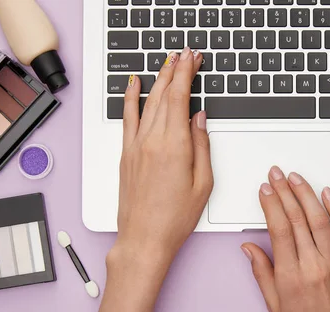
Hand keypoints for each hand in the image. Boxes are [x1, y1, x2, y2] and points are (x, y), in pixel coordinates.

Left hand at [108, 48, 212, 283]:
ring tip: (167, 62)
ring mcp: (136, 146)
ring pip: (147, 103)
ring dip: (157, 79)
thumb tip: (199, 119)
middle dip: (175, 70)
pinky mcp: (126, 154)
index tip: (193, 58)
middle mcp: (152, 141)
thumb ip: (201, 145)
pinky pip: (127, 118)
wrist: (144, 238)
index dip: (186, 74)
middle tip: (185, 55)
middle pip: (163, 95)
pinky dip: (130, 98)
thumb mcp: (203, 183)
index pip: (180, 98)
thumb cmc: (175, 218)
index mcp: (174, 147)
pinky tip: (133, 84)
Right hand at [242, 167, 329, 311]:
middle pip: (297, 218)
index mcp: (291, 276)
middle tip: (276, 174)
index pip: (278, 228)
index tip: (265, 189)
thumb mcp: (275, 306)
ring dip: (307, 194)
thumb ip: (262, 272)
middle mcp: (314, 265)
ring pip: (320, 218)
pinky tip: (328, 194)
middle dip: (284, 191)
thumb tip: (249, 248)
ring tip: (297, 178)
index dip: (270, 204)